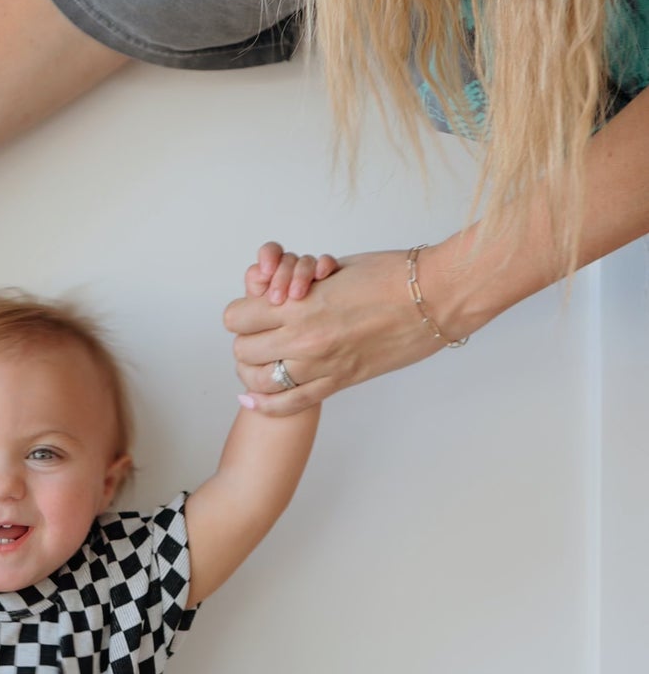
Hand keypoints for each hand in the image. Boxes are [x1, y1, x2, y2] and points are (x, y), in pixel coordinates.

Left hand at [226, 245, 441, 413]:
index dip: (241, 312)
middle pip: (242, 349)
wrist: (435, 298)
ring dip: (253, 371)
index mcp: (302, 303)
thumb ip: (302, 286)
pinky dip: (265, 404)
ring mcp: (322, 365)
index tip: (251, 310)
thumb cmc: (392, 275)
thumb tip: (281, 295)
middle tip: (257, 335)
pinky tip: (252, 399)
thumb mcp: (335, 270)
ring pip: (259, 380)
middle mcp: (305, 338)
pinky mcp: (340, 382)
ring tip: (259, 362)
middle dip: (245, 340)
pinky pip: (290, 403)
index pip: (237, 316)